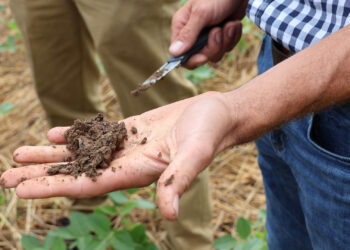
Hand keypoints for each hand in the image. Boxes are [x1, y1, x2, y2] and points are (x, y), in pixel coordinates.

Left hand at [1, 92, 233, 219]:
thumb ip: (179, 179)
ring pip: (83, 152)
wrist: (217, 114)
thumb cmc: (210, 131)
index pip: (90, 184)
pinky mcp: (131, 130)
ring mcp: (128, 146)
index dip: (56, 187)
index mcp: (140, 173)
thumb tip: (168, 213)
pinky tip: (56, 134)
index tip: (22, 190)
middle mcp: (128, 163)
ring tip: (21, 153)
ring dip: (52, 154)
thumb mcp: (196, 153)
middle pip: (79, 171)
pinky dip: (75, 134)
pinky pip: (97, 134)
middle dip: (44, 174)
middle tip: (7, 175)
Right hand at [169, 0, 245, 68]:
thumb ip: (188, 34)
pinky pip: (226, 48)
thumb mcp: (201, 14)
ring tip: (230, 24)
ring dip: (226, 41)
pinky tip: (234, 23)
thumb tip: (173, 52)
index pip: (180, 55)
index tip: (204, 56)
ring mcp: (207, 36)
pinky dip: (233, 37)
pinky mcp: (222, 36)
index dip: (192, 60)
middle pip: (200, 57)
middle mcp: (193, 34)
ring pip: (215, 54)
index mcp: (181, 27)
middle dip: (213, 47)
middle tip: (219, 30)